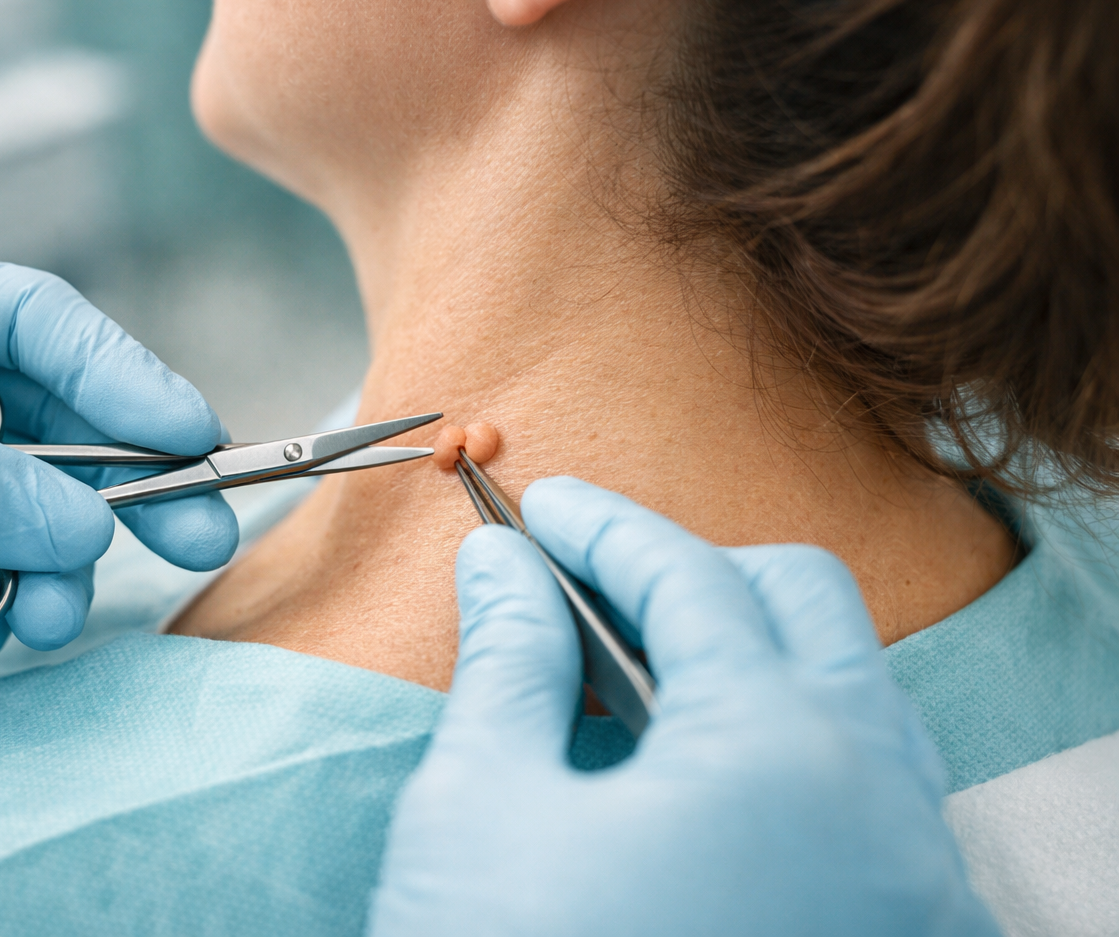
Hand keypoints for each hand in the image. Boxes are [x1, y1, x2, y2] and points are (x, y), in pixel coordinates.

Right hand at [369, 477, 997, 936]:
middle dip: (691, 569)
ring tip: (622, 670)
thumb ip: (507, 660)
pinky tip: (684, 767)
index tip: (542, 507)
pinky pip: (861, 788)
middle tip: (586, 583)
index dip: (602, 527)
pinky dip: (780, 741)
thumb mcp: (483, 809)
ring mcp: (906, 883)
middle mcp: (879, 804)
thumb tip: (502, 564)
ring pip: (846, 693)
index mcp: (781, 754)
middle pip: (802, 604)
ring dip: (740, 652)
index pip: (692, 577)